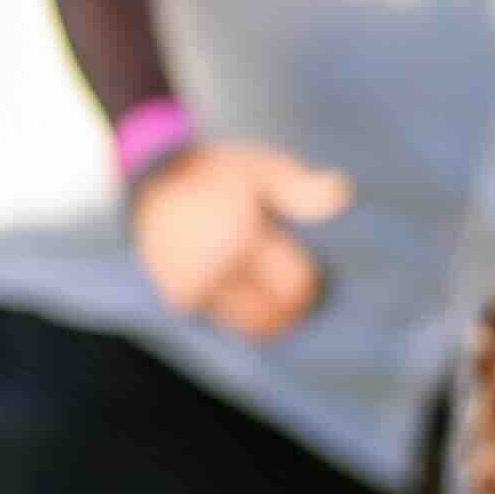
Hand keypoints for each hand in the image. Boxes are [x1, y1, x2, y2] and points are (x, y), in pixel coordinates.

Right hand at [130, 136, 348, 339]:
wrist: (150, 177)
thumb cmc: (217, 171)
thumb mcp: (260, 168)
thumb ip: (300, 187)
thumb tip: (343, 193)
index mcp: (239, 236)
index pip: (293, 286)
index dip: (310, 284)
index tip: (311, 271)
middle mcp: (213, 268)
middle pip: (272, 316)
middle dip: (292, 308)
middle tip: (297, 289)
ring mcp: (193, 287)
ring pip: (249, 325)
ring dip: (269, 316)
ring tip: (273, 290)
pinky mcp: (180, 298)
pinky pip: (226, 321)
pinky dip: (242, 312)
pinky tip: (244, 287)